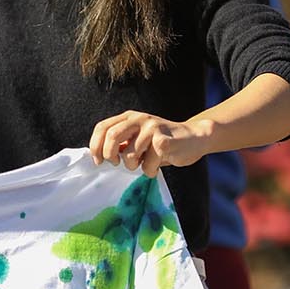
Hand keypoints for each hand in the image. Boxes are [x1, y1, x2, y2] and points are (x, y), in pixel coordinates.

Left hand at [89, 110, 212, 176]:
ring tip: (144, 163)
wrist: (194, 137)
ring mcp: (152, 128)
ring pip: (130, 154)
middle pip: (112, 136)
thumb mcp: (138, 138)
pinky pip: (147, 164)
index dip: (95, 145)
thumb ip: (121, 143)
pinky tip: (157, 166)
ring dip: (133, 166)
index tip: (98, 161)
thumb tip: (99, 155)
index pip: (102, 127)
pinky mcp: (164, 141)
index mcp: (129, 117)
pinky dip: (149, 171)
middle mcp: (139, 119)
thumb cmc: (162, 142)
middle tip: (116, 164)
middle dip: (109, 155)